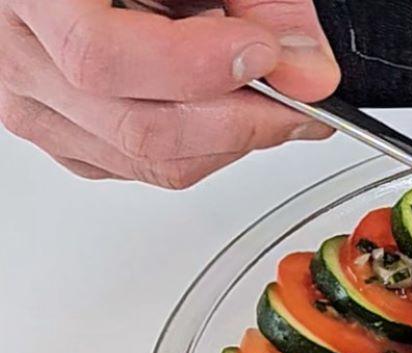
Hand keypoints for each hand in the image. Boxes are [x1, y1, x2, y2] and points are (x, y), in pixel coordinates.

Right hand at [0, 0, 340, 188]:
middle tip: (303, 99)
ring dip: (232, 137)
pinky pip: (148, 169)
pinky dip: (206, 147)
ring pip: (154, 163)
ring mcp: (38, 109)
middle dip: (244, 121)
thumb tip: (310, 70)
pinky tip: (225, 108)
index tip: (262, 52)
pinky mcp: (67, 141)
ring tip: (269, 94)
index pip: (103, 57)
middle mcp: (20, 60)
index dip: (196, 66)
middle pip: (143, 129)